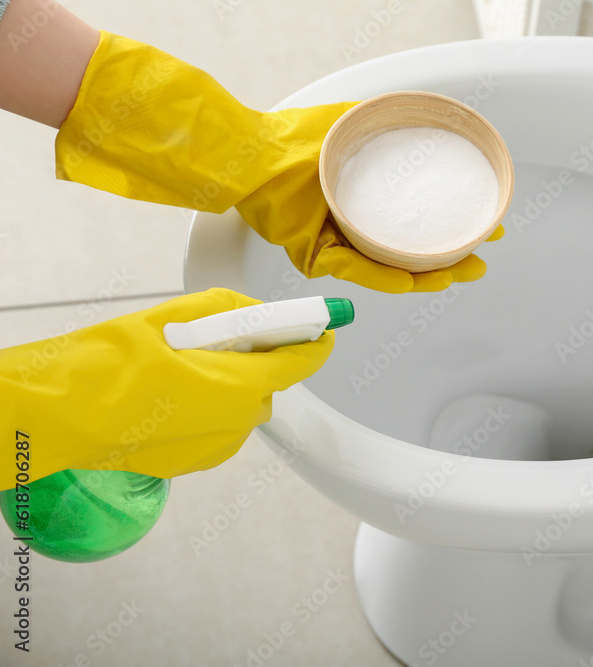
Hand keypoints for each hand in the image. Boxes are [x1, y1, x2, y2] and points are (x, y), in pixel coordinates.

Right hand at [0, 288, 332, 489]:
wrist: (61, 414)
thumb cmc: (111, 364)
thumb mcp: (175, 317)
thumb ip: (231, 313)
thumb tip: (261, 316)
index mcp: (239, 384)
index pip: (299, 362)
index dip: (315, 342)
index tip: (324, 328)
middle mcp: (237, 421)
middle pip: (268, 384)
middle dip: (257, 360)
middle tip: (225, 340)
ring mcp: (217, 445)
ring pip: (243, 408)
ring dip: (230, 386)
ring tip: (184, 367)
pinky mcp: (196, 461)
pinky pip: (220, 427)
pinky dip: (209, 408)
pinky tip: (171, 395)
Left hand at [54, 31, 502, 292]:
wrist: (248, 152)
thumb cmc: (290, 138)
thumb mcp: (349, 122)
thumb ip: (386, 122)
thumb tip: (425, 117)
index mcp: (366, 203)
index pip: (417, 224)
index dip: (452, 230)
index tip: (485, 229)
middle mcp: (355, 227)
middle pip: (410, 253)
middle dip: (450, 261)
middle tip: (479, 262)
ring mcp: (337, 244)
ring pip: (389, 268)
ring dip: (426, 275)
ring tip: (455, 275)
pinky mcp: (315, 256)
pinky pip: (355, 270)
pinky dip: (383, 277)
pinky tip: (409, 280)